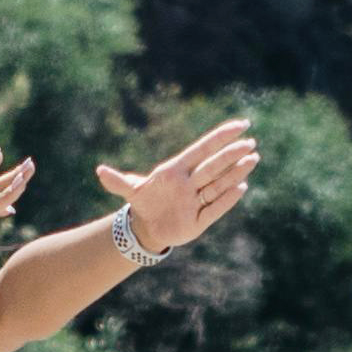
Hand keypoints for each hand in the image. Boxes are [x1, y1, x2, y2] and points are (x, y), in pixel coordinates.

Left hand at [102, 116, 263, 257]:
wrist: (147, 226)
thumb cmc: (144, 202)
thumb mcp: (131, 190)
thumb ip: (117, 181)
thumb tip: (99, 171)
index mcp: (177, 169)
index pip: (202, 149)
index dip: (221, 136)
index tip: (240, 124)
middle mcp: (191, 182)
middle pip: (214, 165)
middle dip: (232, 154)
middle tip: (250, 142)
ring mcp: (197, 199)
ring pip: (220, 183)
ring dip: (236, 172)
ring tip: (253, 158)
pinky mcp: (201, 219)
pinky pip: (216, 207)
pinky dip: (228, 199)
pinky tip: (242, 187)